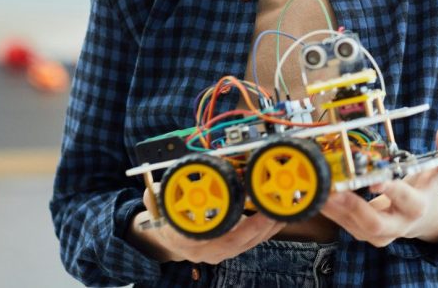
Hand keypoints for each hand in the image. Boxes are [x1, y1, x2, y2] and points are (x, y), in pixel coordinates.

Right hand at [127, 188, 284, 264]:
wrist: (167, 239)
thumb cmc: (166, 220)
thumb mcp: (158, 206)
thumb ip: (157, 196)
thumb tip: (155, 184)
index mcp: (185, 240)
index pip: (205, 238)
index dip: (228, 229)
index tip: (243, 215)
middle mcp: (205, 250)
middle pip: (236, 243)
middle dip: (258, 227)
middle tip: (274, 210)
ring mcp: (220, 252)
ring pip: (248, 244)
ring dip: (268, 228)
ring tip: (283, 210)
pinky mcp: (231, 249)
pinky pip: (252, 242)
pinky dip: (267, 229)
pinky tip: (278, 216)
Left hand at [320, 126, 437, 246]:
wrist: (422, 217)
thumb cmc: (429, 187)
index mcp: (417, 207)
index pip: (406, 201)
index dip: (392, 190)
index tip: (376, 179)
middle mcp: (398, 225)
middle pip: (375, 224)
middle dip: (355, 209)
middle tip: (337, 191)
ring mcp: (379, 233)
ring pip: (354, 227)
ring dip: (335, 209)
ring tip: (320, 190)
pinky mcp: (362, 233)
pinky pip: (344, 224)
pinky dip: (329, 210)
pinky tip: (318, 193)